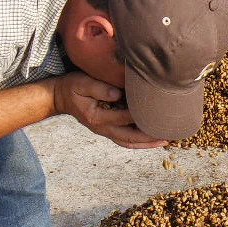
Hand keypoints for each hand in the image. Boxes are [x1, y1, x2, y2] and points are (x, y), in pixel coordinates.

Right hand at [51, 72, 168, 148]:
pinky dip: (139, 142)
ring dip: (146, 143)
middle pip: (129, 137)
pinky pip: (125, 141)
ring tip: (164, 141)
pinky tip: (152, 140)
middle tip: (167, 135)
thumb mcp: (81, 83)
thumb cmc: (72, 87)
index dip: (140, 116)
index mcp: (97, 117)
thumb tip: (117, 94)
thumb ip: (98, 88)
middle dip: (149, 137)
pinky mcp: (108, 130)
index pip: (123, 118)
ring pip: (129, 142)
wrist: (60, 97)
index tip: (157, 114)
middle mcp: (102, 128)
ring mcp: (105, 131)